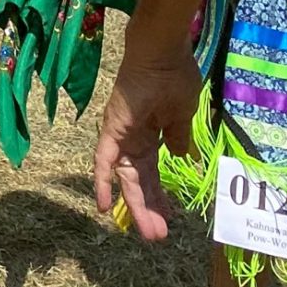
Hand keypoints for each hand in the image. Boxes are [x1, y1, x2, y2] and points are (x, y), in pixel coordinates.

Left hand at [92, 44, 206, 239]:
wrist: (162, 52)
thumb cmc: (174, 77)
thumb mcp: (182, 114)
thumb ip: (178, 138)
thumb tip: (183, 157)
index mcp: (151, 134)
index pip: (153, 172)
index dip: (160, 195)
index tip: (171, 218)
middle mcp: (133, 137)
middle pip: (139, 180)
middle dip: (149, 208)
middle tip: (158, 235)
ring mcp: (120, 133)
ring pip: (125, 176)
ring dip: (135, 204)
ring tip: (149, 232)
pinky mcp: (111, 128)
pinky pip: (103, 159)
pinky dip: (103, 182)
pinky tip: (105, 207)